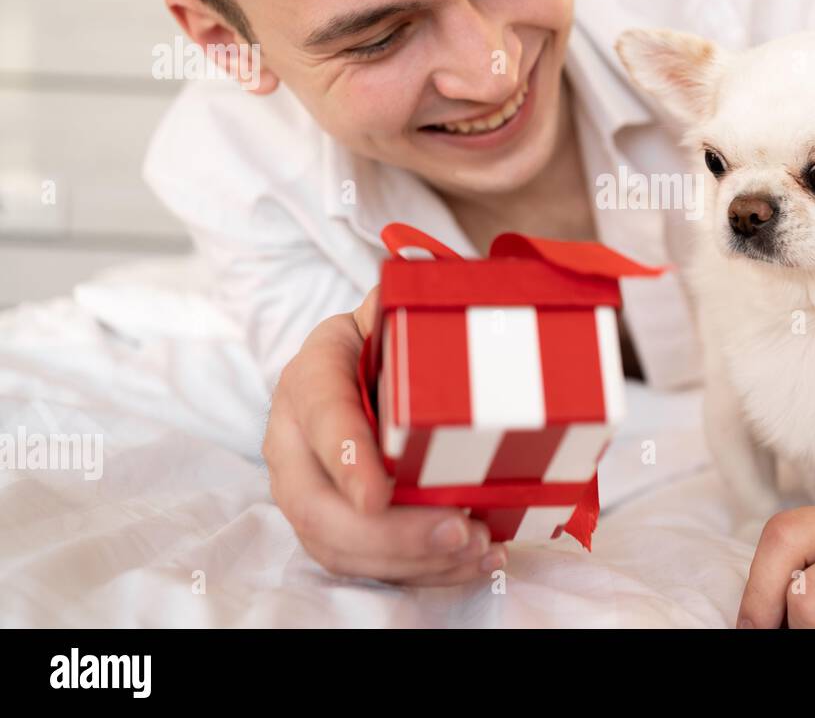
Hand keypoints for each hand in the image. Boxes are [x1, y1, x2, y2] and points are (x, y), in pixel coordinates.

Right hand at [262, 286, 505, 584]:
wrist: (357, 362)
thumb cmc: (382, 335)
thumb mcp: (389, 307)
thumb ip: (407, 300)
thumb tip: (430, 286)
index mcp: (310, 374)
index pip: (320, 416)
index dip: (346, 458)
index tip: (379, 494)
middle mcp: (294, 438)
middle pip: (316, 504)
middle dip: (388, 533)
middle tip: (459, 530)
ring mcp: (307, 487)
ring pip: (338, 544)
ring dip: (409, 560)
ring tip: (477, 550)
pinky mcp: (333, 522)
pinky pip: (363, 561)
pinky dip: (418, 571)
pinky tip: (471, 562)